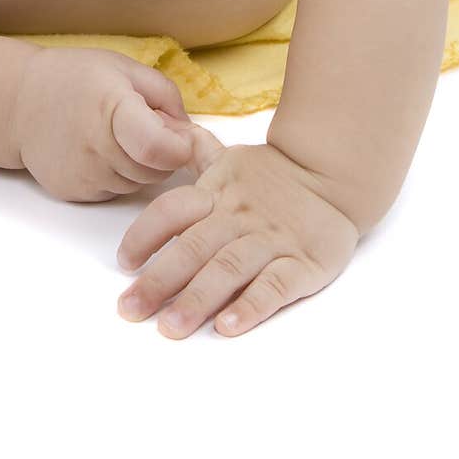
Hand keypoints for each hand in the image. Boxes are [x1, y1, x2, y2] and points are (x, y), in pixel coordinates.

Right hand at [12, 46, 195, 201]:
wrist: (20, 102)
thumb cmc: (75, 79)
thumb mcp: (124, 68)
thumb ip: (166, 96)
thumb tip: (189, 133)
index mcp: (111, 108)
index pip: (158, 149)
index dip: (179, 147)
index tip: (176, 135)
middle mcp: (95, 146)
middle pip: (156, 171)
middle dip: (162, 154)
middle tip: (144, 128)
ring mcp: (82, 174)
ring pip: (138, 185)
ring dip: (140, 166)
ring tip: (117, 136)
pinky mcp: (73, 193)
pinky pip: (114, 192)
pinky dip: (117, 176)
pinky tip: (98, 151)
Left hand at [116, 127, 360, 337]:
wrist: (334, 176)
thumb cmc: (272, 175)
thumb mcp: (231, 159)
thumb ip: (194, 153)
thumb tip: (162, 130)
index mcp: (217, 193)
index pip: (174, 210)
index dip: (145, 234)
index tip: (124, 262)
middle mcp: (238, 218)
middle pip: (194, 247)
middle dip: (159, 280)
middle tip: (130, 310)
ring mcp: (271, 241)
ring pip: (229, 269)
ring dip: (197, 299)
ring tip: (170, 327)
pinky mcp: (304, 264)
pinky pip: (275, 286)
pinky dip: (251, 307)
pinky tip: (228, 327)